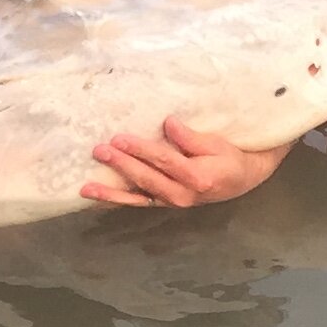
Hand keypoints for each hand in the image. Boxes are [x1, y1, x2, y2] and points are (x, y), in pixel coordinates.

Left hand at [82, 116, 287, 208]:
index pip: (165, 162)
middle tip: (100, 150)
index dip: (141, 150)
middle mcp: (182, 195)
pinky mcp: (162, 203)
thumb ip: (192, 137)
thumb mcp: (217, 144)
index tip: (120, 139)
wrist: (240, 181)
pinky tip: (95, 199)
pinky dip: (115, 202)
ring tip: (86, 188)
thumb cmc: (228, 158)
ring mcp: (170, 202)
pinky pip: (136, 203)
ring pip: (137, 198)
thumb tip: (168, 124)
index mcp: (197, 178)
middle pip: (147, 178)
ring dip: (110, 193)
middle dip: (122, 165)